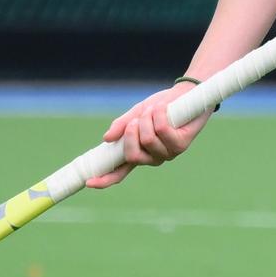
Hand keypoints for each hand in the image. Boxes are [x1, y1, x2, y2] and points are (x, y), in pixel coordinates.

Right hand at [91, 81, 212, 187]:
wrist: (186, 94)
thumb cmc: (160, 106)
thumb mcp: (136, 113)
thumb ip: (122, 126)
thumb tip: (106, 139)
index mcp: (138, 153)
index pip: (119, 172)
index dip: (105, 179)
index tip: (89, 182)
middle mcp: (152, 158)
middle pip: (132, 155)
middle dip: (131, 133)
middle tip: (136, 119)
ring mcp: (167, 153)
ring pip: (148, 140)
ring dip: (147, 119)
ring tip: (154, 110)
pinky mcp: (181, 145)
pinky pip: (162, 130)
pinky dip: (159, 114)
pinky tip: (164, 109)